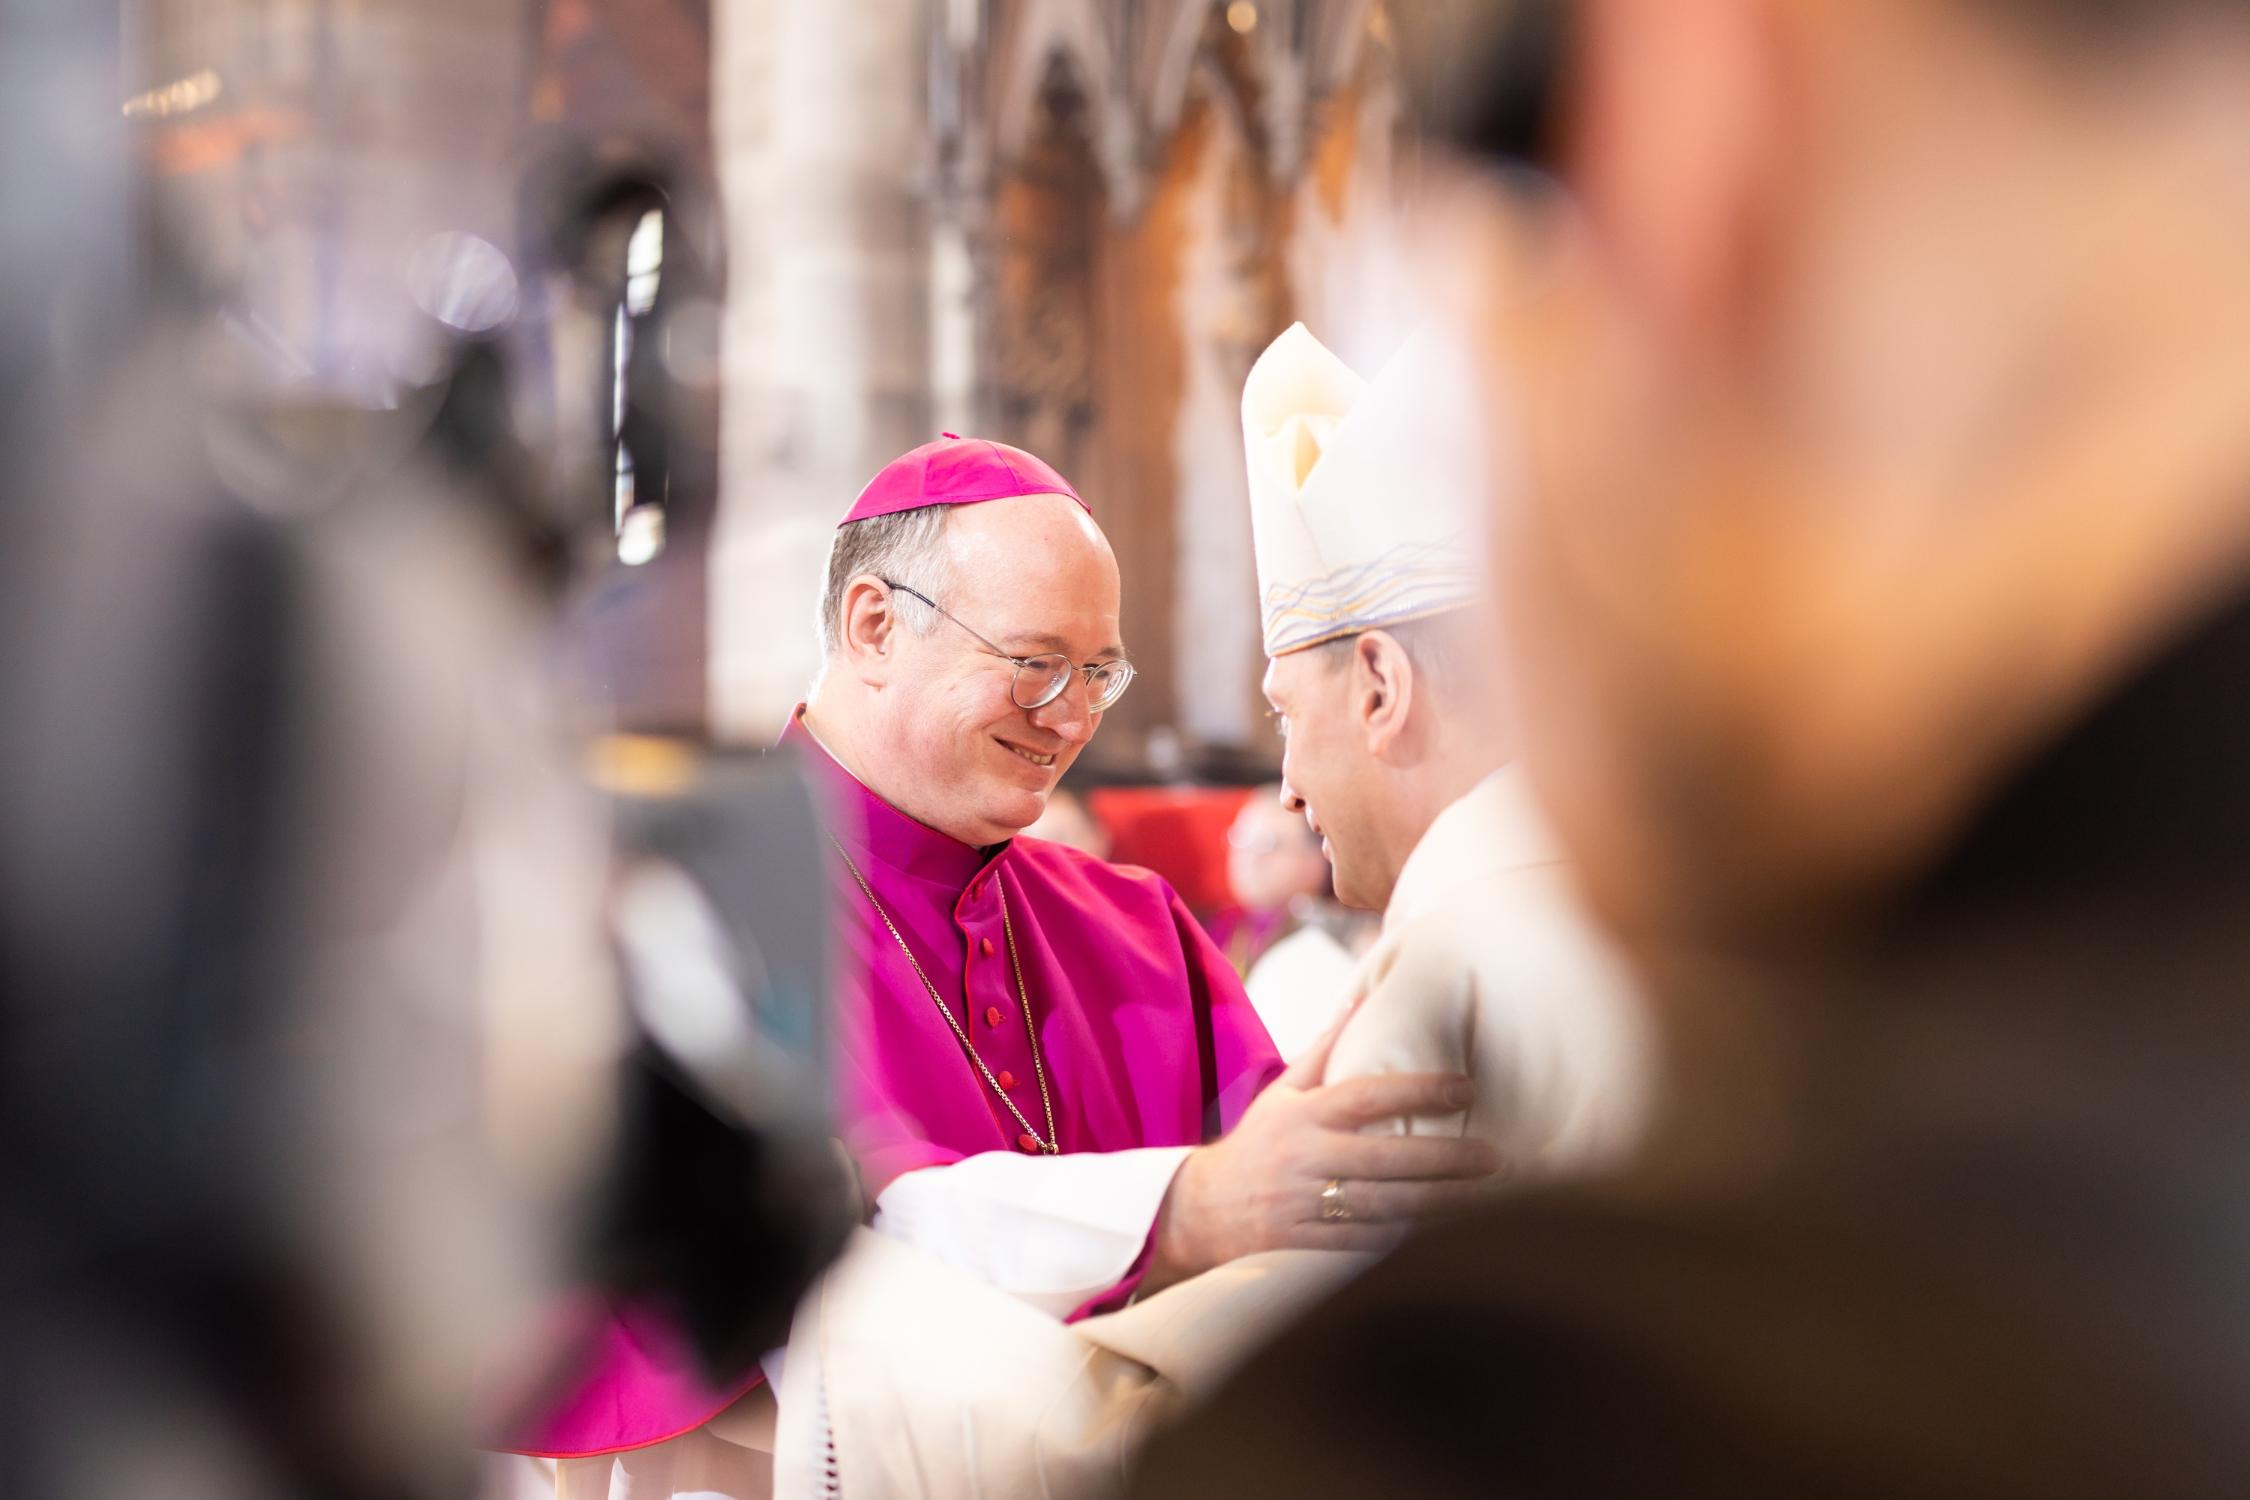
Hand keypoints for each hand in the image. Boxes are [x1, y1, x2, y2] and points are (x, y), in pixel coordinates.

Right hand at [1147, 1000, 1503, 1282]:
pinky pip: (1362, 1247)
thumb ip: (1324, 1049)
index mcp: (1304, 1117)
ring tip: (1486, 1201)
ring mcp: (1303, 1207)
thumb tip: (1361, 995)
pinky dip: (1403, 1244)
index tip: (1466, 1088)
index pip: (1367, 1096)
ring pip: (1382, 1207)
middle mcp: (1305, 1160)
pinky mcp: (1303, 1249)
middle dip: (1445, 1159)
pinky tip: (1443, 1239)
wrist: (1197, 1212)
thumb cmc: (1256, 1145)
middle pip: (1385, 1159)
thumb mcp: (1282, 1093)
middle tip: (1495, 1158)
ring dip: (1437, 1205)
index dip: (1419, 1090)